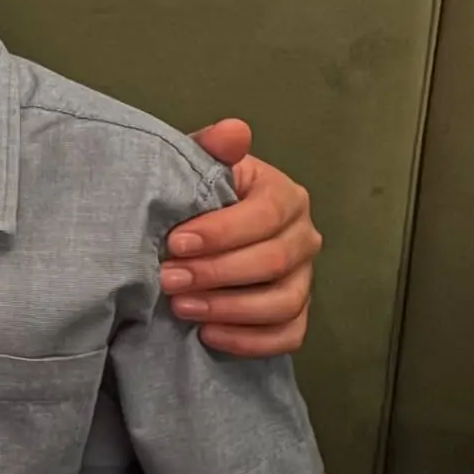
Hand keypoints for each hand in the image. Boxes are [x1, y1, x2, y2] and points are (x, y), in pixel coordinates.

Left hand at [162, 119, 320, 358]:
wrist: (194, 232)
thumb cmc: (197, 197)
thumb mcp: (197, 167)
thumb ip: (210, 149)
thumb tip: (233, 131)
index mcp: (284, 195)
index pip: (264, 216)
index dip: (221, 232)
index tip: (175, 243)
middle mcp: (303, 237)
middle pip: (274, 262)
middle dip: (217, 273)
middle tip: (169, 279)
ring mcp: (304, 278)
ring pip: (283, 303)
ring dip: (229, 309)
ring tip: (181, 308)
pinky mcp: (295, 313)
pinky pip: (288, 335)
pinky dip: (249, 341)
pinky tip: (208, 335)